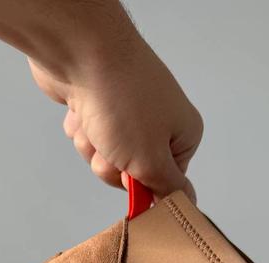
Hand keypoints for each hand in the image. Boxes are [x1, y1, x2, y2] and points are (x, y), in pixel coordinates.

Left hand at [28, 36, 202, 202]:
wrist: (81, 52)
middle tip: (111, 145)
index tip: (132, 172)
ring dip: (93, 147)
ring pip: (105, 156)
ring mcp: (126, 111)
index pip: (166, 182)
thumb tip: (187, 203)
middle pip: (132, 172)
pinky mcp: (98, 104)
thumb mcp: (151, 160)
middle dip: (112, 165)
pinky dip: (81, 127)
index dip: (143, 184)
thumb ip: (169, 189)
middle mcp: (158, 121)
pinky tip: (82, 109)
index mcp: (182, 133)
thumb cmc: (121, 101)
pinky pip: (88, 135)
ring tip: (94, 122)